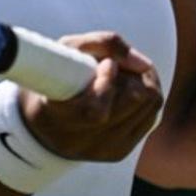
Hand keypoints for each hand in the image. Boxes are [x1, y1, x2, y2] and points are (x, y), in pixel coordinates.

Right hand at [20, 31, 162, 161]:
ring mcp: (102, 150)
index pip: (96, 110)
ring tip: (123, 75)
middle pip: (134, 99)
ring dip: (142, 82)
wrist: (44, 122)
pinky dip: (146, 98)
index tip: (106, 64)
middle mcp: (80, 141)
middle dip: (131, 74)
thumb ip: (105, 43)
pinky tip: (129, 90)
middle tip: (115, 65)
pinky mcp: (119, 152)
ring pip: (149, 105)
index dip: (108, 82)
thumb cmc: (56, 76)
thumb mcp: (68, 49)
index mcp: (56, 116)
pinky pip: (151, 116)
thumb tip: (144, 64)